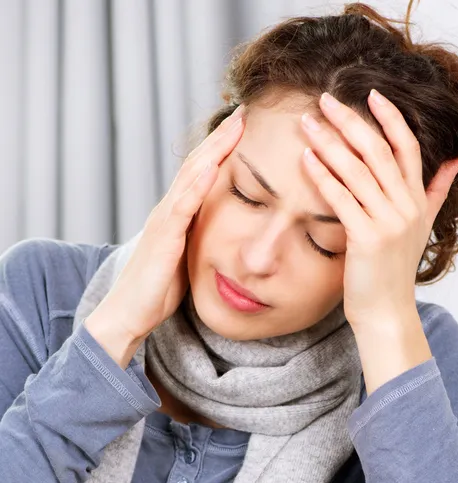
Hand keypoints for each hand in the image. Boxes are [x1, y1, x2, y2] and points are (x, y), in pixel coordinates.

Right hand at [91, 105, 245, 343]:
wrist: (129, 312)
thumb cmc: (160, 287)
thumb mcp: (188, 254)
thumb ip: (201, 235)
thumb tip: (224, 228)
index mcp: (178, 213)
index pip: (203, 172)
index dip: (222, 148)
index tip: (245, 127)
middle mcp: (170, 209)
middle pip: (198, 165)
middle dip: (221, 138)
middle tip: (244, 112)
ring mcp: (165, 221)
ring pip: (190, 177)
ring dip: (213, 150)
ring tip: (234, 127)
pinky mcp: (163, 239)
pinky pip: (181, 208)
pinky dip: (196, 186)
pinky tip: (211, 168)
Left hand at [300, 90, 457, 329]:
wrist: (387, 311)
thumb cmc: (396, 268)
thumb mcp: (422, 226)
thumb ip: (436, 191)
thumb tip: (454, 161)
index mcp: (417, 200)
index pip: (407, 147)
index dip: (390, 118)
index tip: (371, 94)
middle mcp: (406, 206)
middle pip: (377, 151)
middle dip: (350, 121)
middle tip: (325, 100)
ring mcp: (388, 222)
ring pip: (356, 171)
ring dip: (329, 143)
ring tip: (307, 123)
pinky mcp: (367, 239)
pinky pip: (341, 199)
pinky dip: (323, 176)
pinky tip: (306, 159)